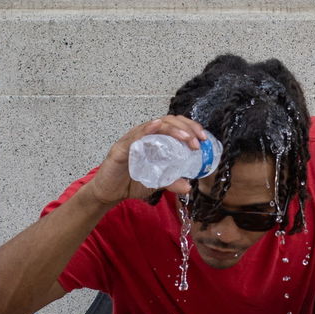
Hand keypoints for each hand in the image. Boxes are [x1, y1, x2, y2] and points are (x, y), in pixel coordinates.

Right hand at [82, 115, 209, 206]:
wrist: (110, 193)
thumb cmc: (131, 182)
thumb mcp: (157, 182)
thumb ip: (172, 182)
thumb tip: (189, 186)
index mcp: (155, 140)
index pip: (174, 126)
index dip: (190, 128)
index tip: (204, 138)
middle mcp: (144, 136)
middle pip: (167, 121)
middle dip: (186, 127)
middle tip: (198, 141)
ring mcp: (132, 140)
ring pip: (153, 126)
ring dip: (173, 129)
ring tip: (187, 138)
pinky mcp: (121, 148)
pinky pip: (134, 136)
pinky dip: (146, 130)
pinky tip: (157, 127)